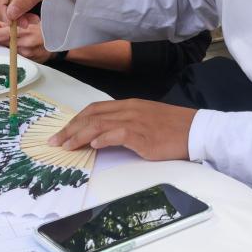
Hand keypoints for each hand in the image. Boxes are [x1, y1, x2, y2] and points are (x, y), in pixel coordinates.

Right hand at [0, 0, 84, 23]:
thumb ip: (27, 0)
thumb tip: (10, 14)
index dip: (3, 11)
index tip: (15, 24)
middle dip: (9, 14)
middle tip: (27, 23)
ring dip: (12, 14)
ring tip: (31, 19)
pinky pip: (5, 2)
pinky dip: (15, 11)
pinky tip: (28, 15)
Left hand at [0, 14, 51, 60]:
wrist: (58, 40)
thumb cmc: (41, 28)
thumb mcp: (27, 19)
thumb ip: (10, 23)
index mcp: (22, 30)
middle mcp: (23, 43)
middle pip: (0, 43)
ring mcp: (26, 53)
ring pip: (6, 49)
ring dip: (6, 43)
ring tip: (18, 37)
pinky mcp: (28, 60)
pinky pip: (15, 54)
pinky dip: (14, 49)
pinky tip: (23, 44)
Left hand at [47, 99, 196, 160]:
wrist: (196, 130)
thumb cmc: (174, 129)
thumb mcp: (147, 121)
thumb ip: (126, 124)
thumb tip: (103, 137)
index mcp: (129, 105)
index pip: (95, 109)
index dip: (76, 120)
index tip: (63, 133)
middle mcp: (129, 109)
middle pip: (91, 115)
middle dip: (70, 128)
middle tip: (55, 142)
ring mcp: (135, 120)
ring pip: (98, 124)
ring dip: (79, 135)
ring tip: (66, 146)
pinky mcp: (142, 134)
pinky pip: (116, 133)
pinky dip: (101, 138)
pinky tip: (92, 145)